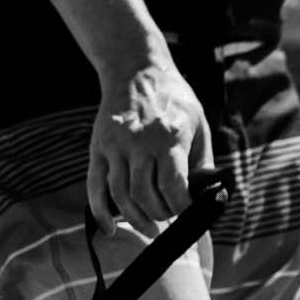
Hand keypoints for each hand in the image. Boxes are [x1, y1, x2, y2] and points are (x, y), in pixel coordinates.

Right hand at [89, 59, 210, 234]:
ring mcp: (115, 146)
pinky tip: (111, 229)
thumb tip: (203, 196)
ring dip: (135, 219)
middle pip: (145, 194)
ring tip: (149, 229)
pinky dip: (101, 213)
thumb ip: (201, 160)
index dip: (180, 207)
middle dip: (159, 215)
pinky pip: (95, 187)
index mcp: (170, 136)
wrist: (135, 71)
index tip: (186, 213)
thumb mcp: (198, 124)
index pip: (173, 185)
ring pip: (121, 195)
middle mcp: (140, 142)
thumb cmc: (173, 100)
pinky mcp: (98, 149)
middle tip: (167, 219)